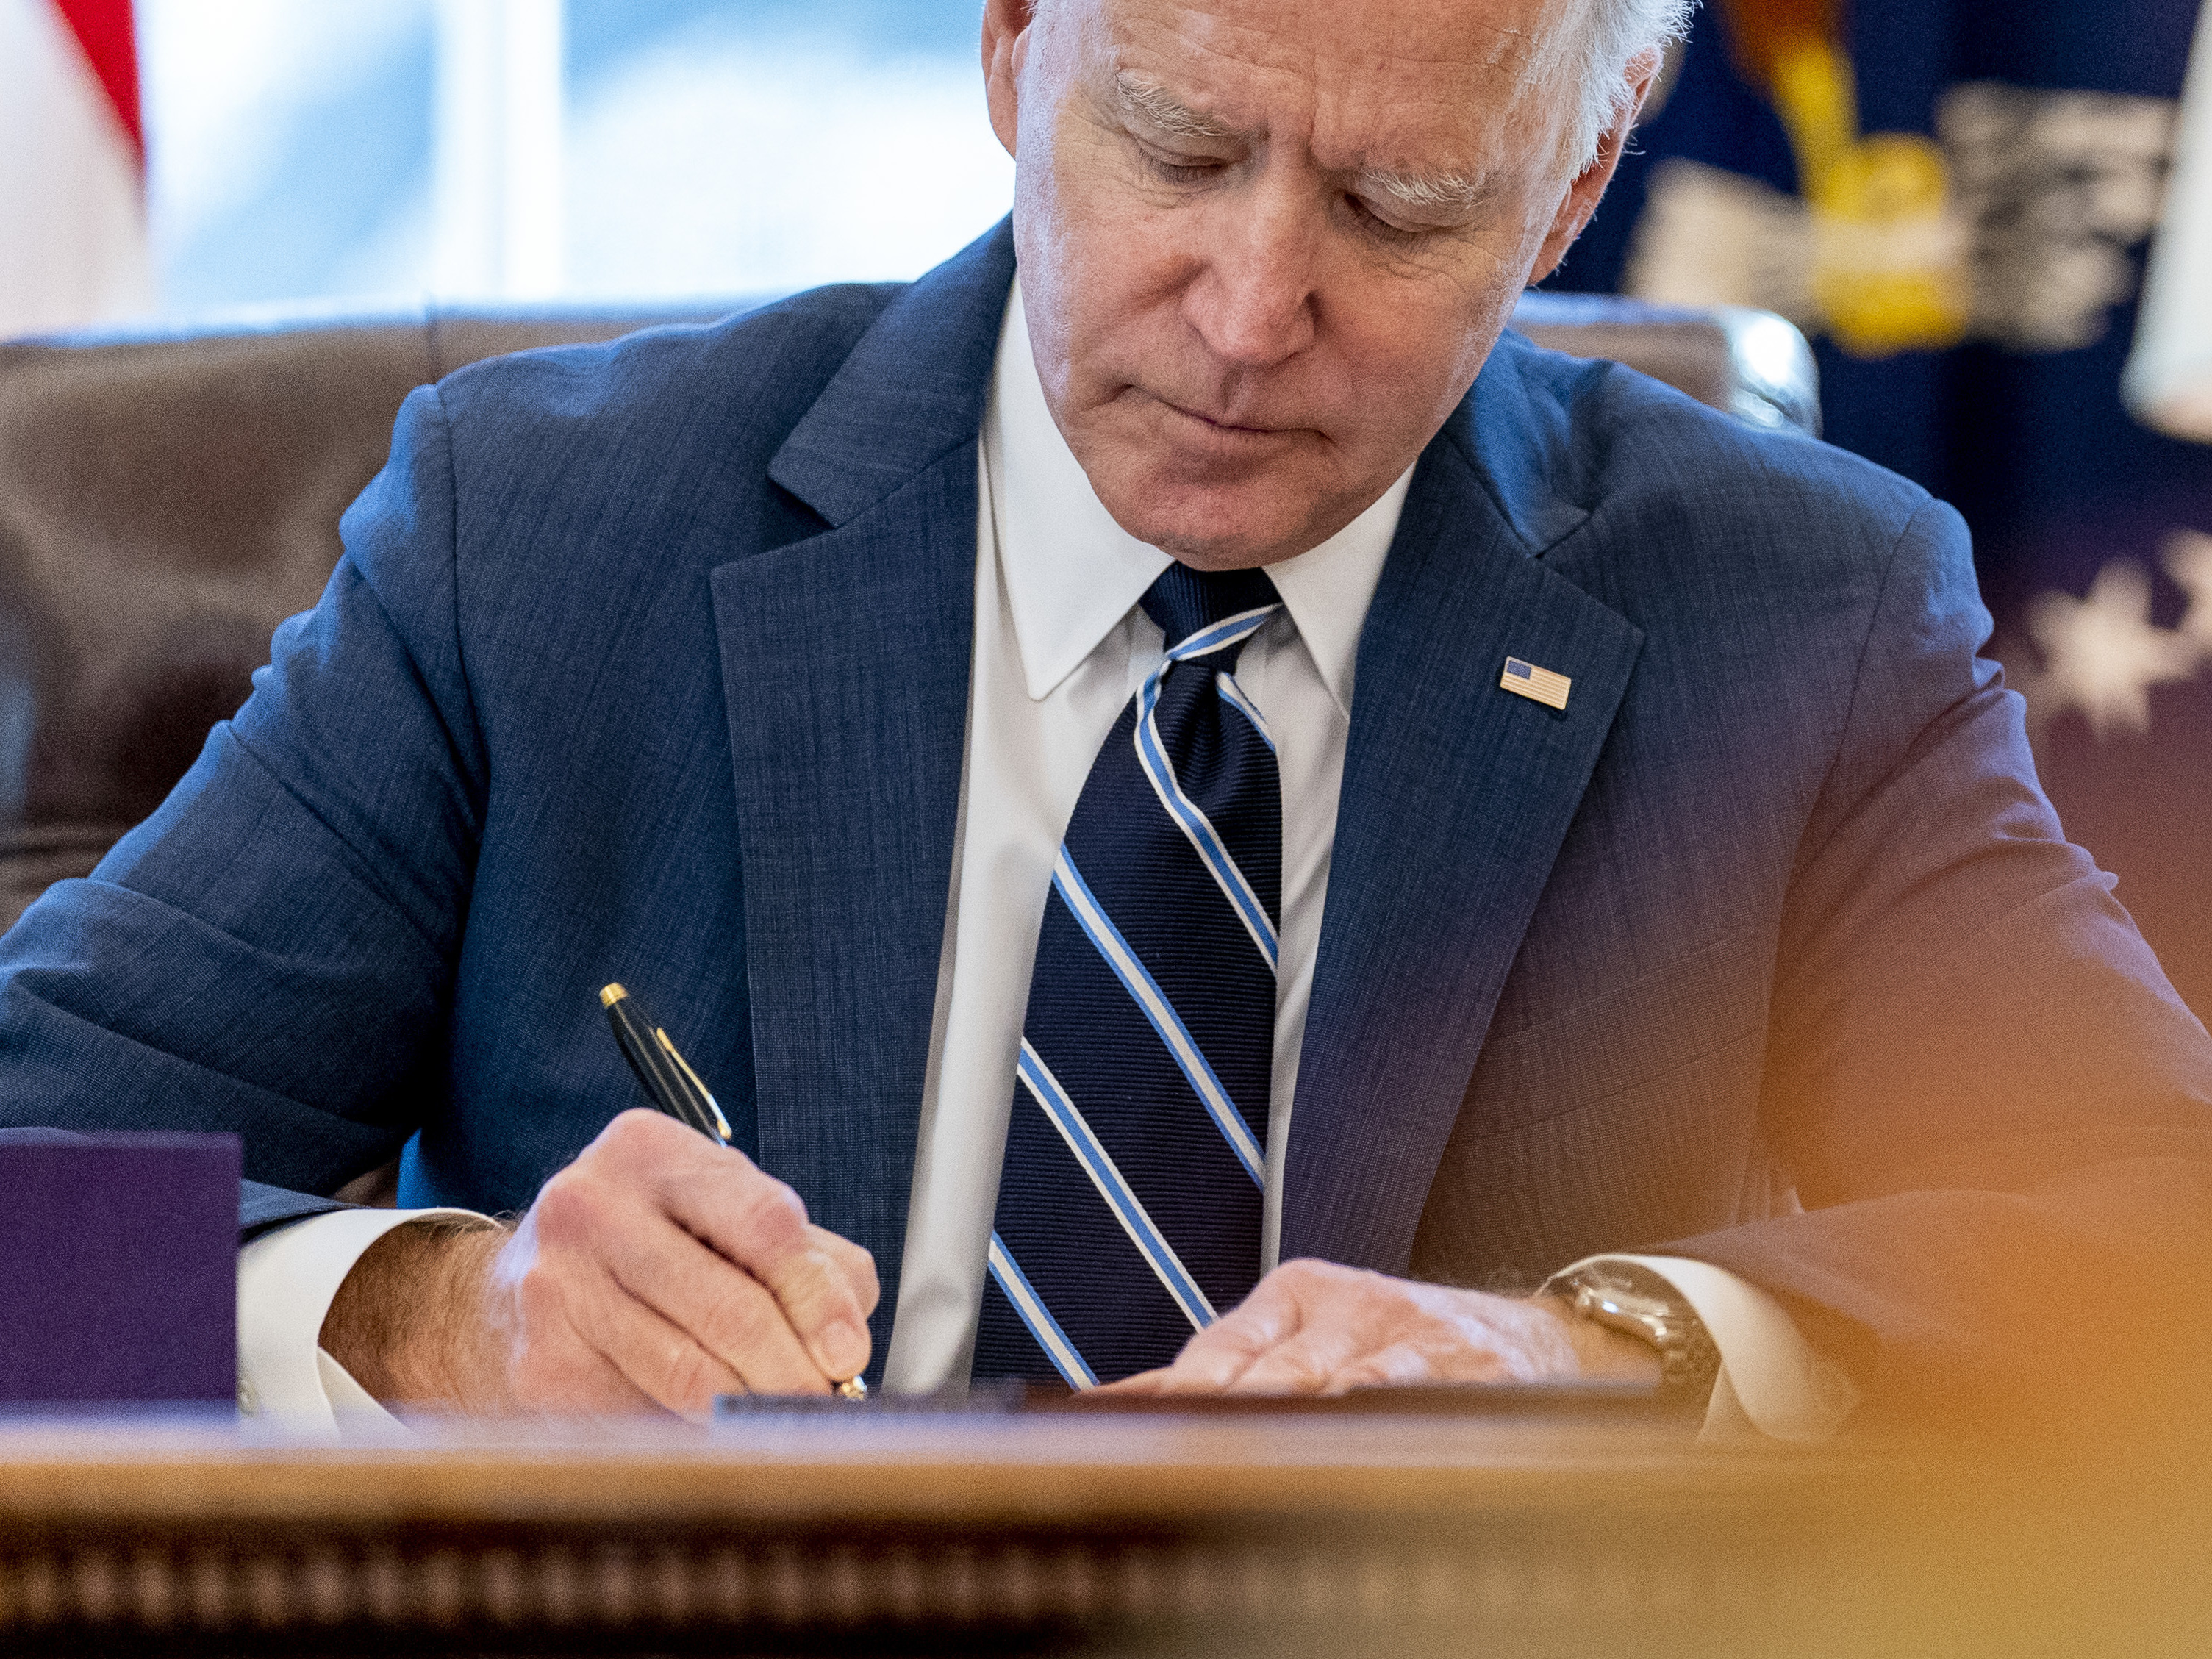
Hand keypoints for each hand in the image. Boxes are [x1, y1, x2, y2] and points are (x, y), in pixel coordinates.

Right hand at [322, 1109, 877, 1416]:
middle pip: (727, 1306)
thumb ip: (807, 1260)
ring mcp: (556, 1287)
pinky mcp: (540, 1365)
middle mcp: (592, 1207)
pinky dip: (692, 1432)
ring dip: (750, 1408)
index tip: (848, 1354)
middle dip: (791, 1369)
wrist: (513, 1291)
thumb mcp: (724, 1217)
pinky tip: (710, 1429)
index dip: (817, 1296)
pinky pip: (643, 1416)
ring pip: (686, 1373)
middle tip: (823, 1403)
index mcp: (652, 1151)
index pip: (764, 1223)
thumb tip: (847, 1343)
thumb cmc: (649, 1247)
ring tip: (781, 1419)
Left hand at [1100, 1258, 1660, 1395]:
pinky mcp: (1469, 1369)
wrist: (1540, 1340)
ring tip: (1239, 1449)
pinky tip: (1349, 1428)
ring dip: (1288, 1419)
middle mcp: (1349, 1308)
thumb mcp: (1312, 1333)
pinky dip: (1378, 1413)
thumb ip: (1223, 1369)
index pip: (1217, 1348)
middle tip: (1168, 1453)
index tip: (1112, 1429)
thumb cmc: (1401, 1343)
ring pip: (1337, 1383)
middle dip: (1219, 1416)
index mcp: (1298, 1294)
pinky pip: (1415, 1393)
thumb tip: (1112, 1404)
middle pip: (1269, 1372)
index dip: (1167, 1395)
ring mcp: (1410, 1337)